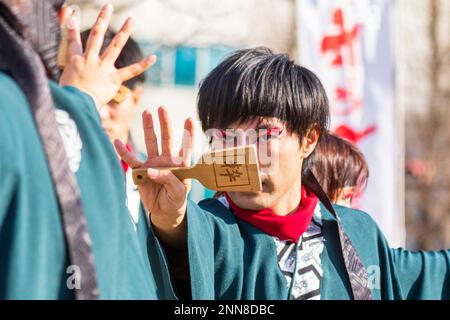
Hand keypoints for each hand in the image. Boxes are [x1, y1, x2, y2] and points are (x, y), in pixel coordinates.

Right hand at [59, 4, 155, 108]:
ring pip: (115, 46)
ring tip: (131, 20)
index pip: (73, 41)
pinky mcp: (114, 79)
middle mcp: (90, 60)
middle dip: (102, 19)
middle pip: (96, 35)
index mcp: (75, 60)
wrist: (77, 102)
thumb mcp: (63, 82)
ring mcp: (103, 68)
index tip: (73, 17)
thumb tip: (64, 84)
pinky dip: (143, 65)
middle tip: (108, 7)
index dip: (72, 29)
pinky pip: (131, 71)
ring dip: (124, 32)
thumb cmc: (68, 97)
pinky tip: (153, 57)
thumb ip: (68, 77)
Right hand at [115, 106, 193, 246]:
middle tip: (162, 108)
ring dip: (148, 128)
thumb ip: (169, 181)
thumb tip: (152, 170)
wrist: (165, 211)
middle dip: (165, 123)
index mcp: (181, 164)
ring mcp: (153, 163)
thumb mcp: (178, 193)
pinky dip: (124, 152)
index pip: (186, 147)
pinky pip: (131, 160)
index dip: (188, 134)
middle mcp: (167, 160)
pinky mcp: (140, 171)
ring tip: (146, 112)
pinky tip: (117, 142)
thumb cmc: (175, 200)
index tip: (189, 120)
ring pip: (151, 143)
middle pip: (167, 139)